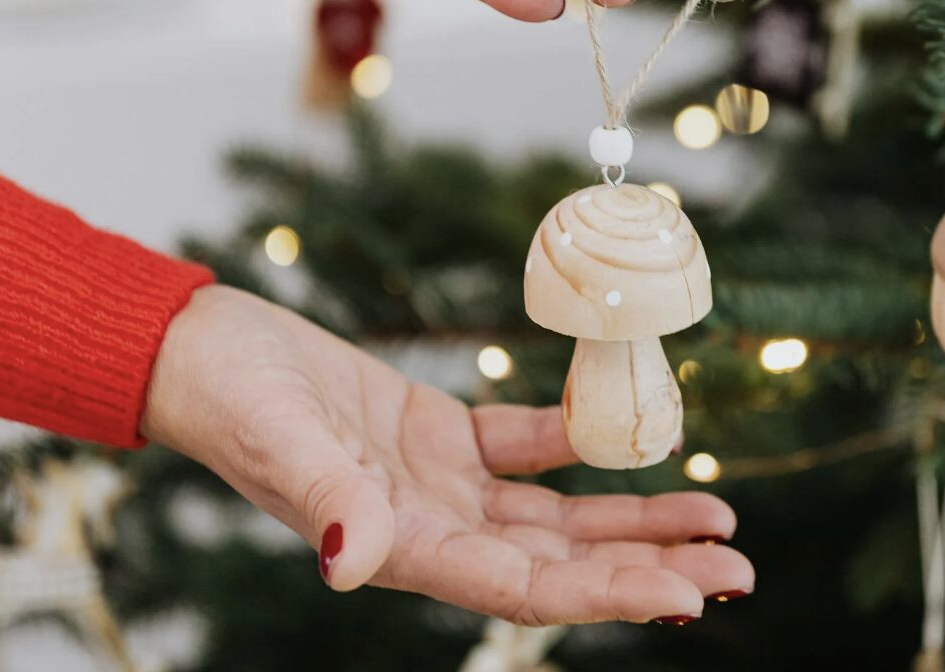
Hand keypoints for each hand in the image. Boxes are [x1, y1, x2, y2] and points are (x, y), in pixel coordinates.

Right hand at [142, 286, 752, 624]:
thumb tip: (354, 558)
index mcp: (402, 549)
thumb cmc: (231, 398)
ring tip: (716, 517)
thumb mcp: (281, 441)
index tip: (688, 594)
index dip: (609, 592)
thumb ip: (328, 498)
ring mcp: (440, 485)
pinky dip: (581, 445)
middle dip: (650, 565)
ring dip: (634, 516)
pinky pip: (526, 447)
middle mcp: (434, 529)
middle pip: (564, 561)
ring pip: (559, 514)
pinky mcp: (439, 436)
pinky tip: (637, 441)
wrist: (204, 351)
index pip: (526, 585)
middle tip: (740, 567)